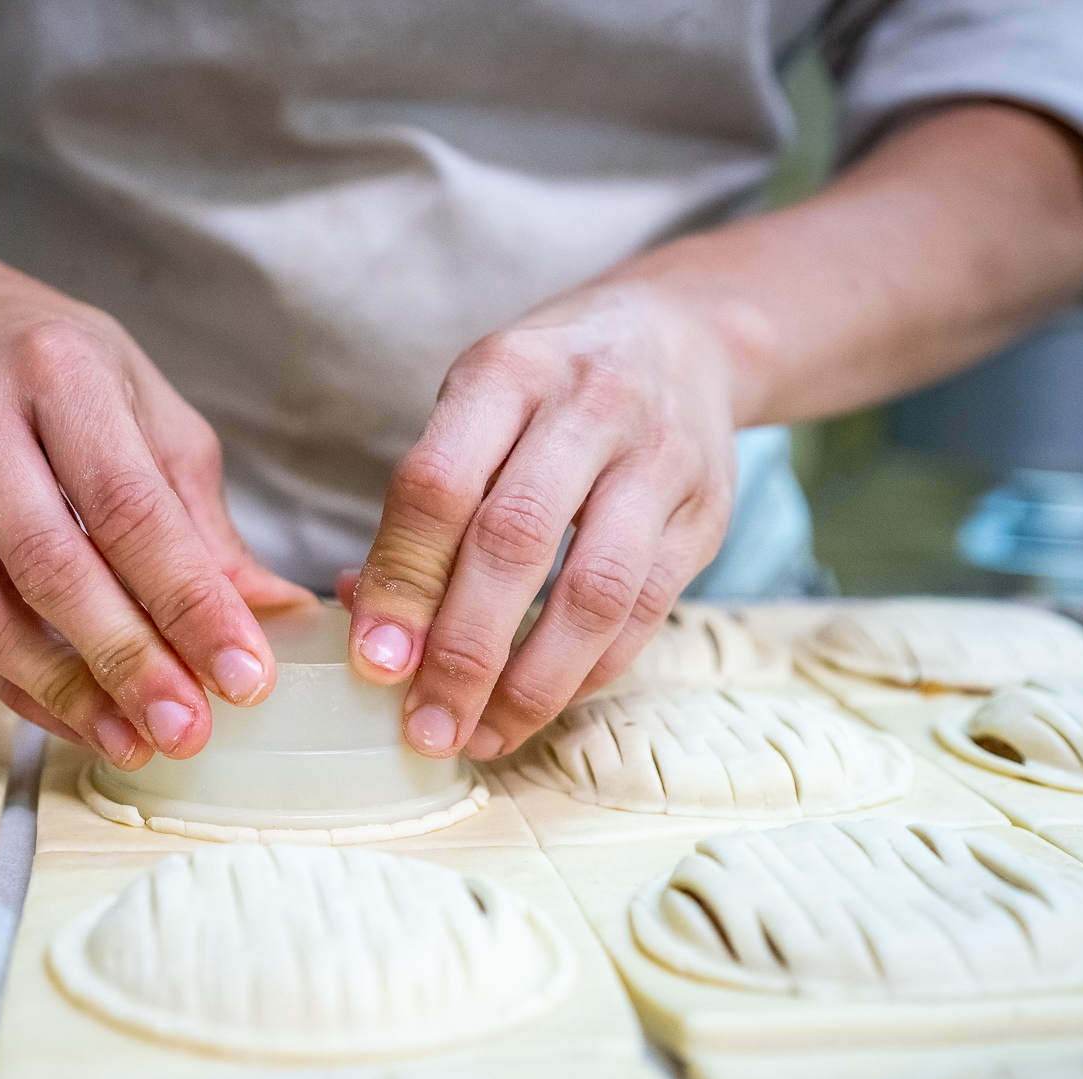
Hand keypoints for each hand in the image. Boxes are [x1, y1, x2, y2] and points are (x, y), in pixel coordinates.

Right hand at [0, 257, 310, 766]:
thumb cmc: (53, 368)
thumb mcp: (144, 410)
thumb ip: (198, 519)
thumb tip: (272, 617)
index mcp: (60, 370)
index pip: (130, 506)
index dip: (189, 601)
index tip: (245, 675)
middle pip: (51, 563)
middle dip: (127, 661)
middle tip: (187, 727)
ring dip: (62, 692)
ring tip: (131, 741)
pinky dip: (15, 684)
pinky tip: (73, 719)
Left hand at [346, 280, 738, 760]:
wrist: (685, 337)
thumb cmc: (548, 389)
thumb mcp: (475, 407)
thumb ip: (424, 507)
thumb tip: (374, 628)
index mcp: (506, 370)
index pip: (439, 485)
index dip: (402, 582)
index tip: (375, 664)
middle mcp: (589, 406)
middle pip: (516, 543)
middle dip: (464, 652)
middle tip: (426, 728)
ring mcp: (660, 460)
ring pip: (596, 592)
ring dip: (533, 683)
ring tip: (483, 737)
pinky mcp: (708, 513)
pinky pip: (646, 613)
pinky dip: (588, 673)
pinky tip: (541, 705)